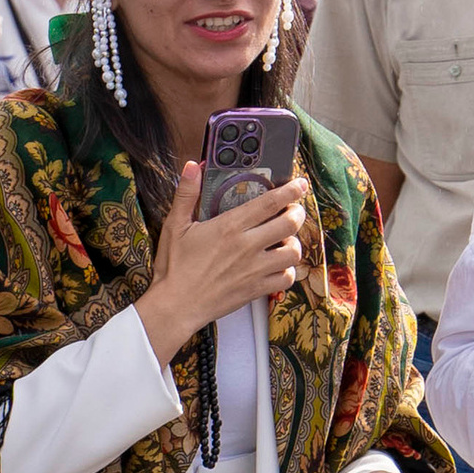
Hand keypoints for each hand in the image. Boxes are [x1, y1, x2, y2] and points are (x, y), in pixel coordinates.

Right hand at [134, 161, 308, 362]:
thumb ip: (186, 193)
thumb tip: (193, 166)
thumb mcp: (174, 225)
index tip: (300, 184)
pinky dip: (288, 270)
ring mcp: (255, 269)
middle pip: (290, 223)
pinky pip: (287, 278)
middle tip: (293, 210)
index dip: (291, 190)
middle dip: (297, 213)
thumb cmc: (174, 267)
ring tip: (286, 239)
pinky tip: (278, 265)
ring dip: (294, 242)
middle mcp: (247, 246)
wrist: (176, 306)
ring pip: (293, 252)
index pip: (270, 202)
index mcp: (230, 227)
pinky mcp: (257, 289)